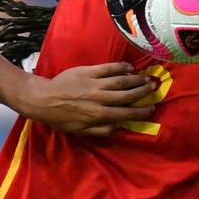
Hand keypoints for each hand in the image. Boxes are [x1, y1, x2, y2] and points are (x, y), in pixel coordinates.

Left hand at [18, 63, 154, 134]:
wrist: (44, 100)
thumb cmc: (62, 118)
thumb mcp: (81, 131)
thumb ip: (102, 130)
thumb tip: (120, 126)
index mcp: (99, 115)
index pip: (127, 113)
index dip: (142, 111)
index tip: (152, 108)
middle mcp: (100, 99)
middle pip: (128, 94)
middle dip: (144, 92)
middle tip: (155, 88)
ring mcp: (95, 83)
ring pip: (121, 80)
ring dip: (136, 79)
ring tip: (147, 78)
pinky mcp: (88, 71)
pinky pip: (108, 68)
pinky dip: (121, 67)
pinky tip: (129, 68)